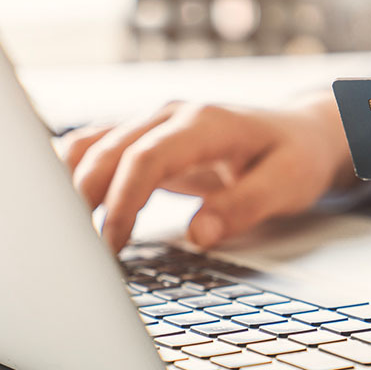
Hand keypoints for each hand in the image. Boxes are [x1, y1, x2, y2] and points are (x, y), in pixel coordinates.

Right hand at [56, 93, 351, 251]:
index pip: (148, 156)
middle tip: (80, 253)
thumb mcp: (288, 185)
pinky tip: (67, 208)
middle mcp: (173, 116)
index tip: (112, 243)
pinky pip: (98, 148)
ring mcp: (156, 123)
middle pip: (109, 150)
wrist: (304, 133)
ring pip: (94, 146)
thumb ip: (245, 207)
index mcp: (207, 123)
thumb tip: (201, 234)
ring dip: (72, 186)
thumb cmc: (297, 157)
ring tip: (66, 235)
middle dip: (85, 199)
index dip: (124, 199)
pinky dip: (76, 174)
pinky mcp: (148, 139)